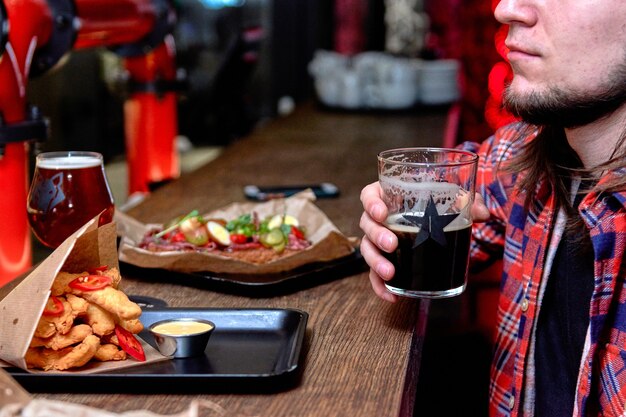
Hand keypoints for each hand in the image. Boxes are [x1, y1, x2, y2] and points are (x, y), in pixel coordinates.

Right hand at [359, 182, 489, 302]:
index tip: (382, 213)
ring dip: (376, 262)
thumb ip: (469, 202)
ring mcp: (379, 241)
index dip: (371, 204)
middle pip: (367, 224)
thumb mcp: (453, 200)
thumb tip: (483, 213)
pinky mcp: (385, 261)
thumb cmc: (438, 205)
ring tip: (390, 273)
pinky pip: (374, 275)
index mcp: (389, 196)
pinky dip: (380, 287)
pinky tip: (392, 297)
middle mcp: (379, 219)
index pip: (369, 196)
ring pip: (367, 250)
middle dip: (377, 236)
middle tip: (392, 244)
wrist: (438, 223)